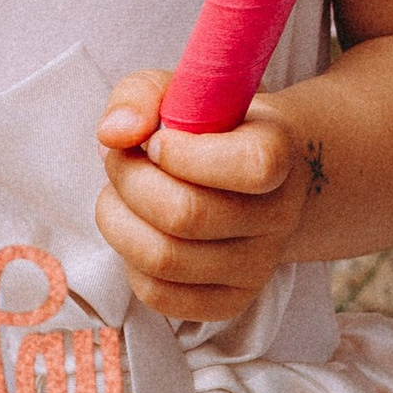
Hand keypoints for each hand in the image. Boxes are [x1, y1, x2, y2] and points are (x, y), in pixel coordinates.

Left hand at [93, 69, 322, 323]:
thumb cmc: (206, 126)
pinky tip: (136, 231)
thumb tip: (113, 134)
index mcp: (278, 151)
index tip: (157, 141)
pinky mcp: (232, 301)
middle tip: (118, 160)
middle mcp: (279, 214)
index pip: (251, 165)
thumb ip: (141, 96)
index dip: (186, 154)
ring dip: (118, 221)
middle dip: (130, 181)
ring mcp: (259, 265)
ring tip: (117, 194)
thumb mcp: (178, 90)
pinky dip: (129, 262)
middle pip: (186, 216)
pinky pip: (160, 296)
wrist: (246, 174)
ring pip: (165, 259)